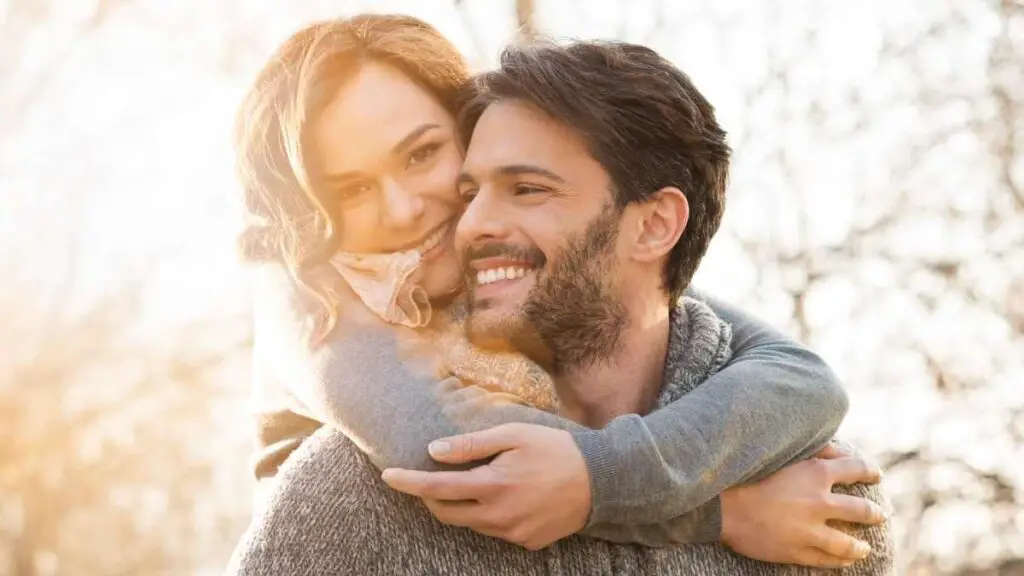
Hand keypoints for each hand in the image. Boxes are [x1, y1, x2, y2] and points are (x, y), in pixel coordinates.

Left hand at [380, 423, 590, 549]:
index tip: (388, 476)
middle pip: (446, 513)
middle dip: (429, 496)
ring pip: (470, 523)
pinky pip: (494, 530)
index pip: (437, 488)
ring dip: (462, 504)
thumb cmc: (556, 450)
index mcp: (492, 486)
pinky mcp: (526, 542)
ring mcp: (512, 533)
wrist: (602, 481)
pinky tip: (508, 495)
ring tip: (477, 481)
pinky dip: (488, 514)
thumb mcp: (513, 435)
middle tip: (428, 477)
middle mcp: (498, 516)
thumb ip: (471, 445)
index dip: (408, 483)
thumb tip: (434, 450)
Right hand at [720, 442, 886, 568]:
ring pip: (848, 543)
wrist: (722, 506)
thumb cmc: (748, 474)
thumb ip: (814, 450)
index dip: (869, 471)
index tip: (876, 475)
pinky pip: (826, 560)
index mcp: (816, 473)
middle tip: (880, 515)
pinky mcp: (797, 551)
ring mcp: (810, 530)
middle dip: (874, 513)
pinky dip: (838, 562)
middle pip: (861, 510)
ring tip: (864, 548)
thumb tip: (840, 452)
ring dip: (860, 546)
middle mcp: (819, 502)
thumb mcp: (782, 454)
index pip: (855, 469)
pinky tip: (843, 562)